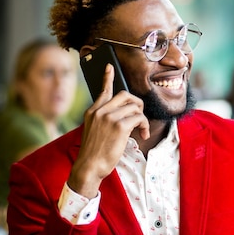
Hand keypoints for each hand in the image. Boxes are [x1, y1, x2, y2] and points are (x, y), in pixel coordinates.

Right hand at [67, 64, 149, 197]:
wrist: (89, 167)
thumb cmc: (94, 153)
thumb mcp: (94, 132)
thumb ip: (103, 120)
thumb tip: (122, 116)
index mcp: (93, 111)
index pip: (103, 91)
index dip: (108, 78)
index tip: (109, 67)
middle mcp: (100, 111)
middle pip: (125, 95)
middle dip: (137, 103)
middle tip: (140, 116)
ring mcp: (109, 117)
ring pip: (135, 107)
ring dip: (142, 119)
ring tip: (142, 131)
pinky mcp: (119, 126)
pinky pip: (139, 118)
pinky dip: (144, 126)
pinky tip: (142, 135)